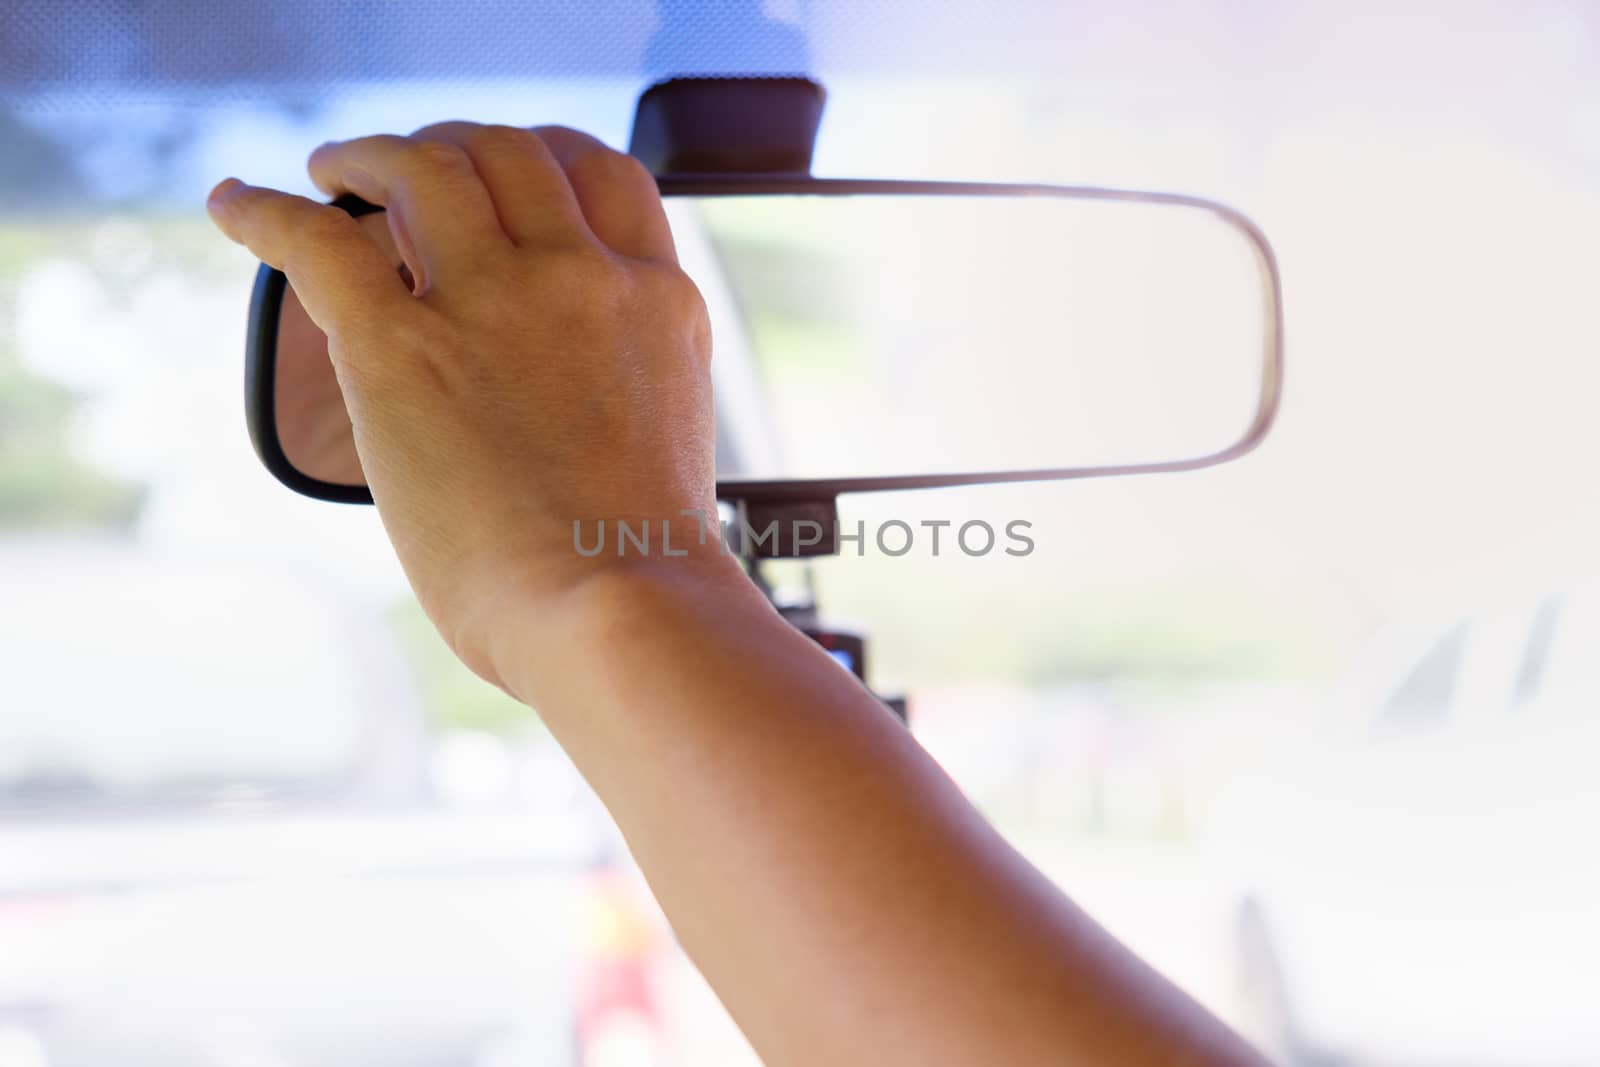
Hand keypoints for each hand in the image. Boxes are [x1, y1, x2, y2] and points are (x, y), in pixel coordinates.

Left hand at [208, 124, 733, 689]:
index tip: (513, 178)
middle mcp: (581, 277)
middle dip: (459, 148)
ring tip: (336, 171)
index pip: (607, 180)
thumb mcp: (670, 437)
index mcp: (655, 304)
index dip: (551, 163)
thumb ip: (621, 389)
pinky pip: (315, 240)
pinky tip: (237, 206)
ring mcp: (496, 300)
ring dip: (371, 157)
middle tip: (417, 173)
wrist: (623, 603)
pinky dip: (265, 211)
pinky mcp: (402, 343)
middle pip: (515, 153)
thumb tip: (567, 412)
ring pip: (426, 167)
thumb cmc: (645, 565)